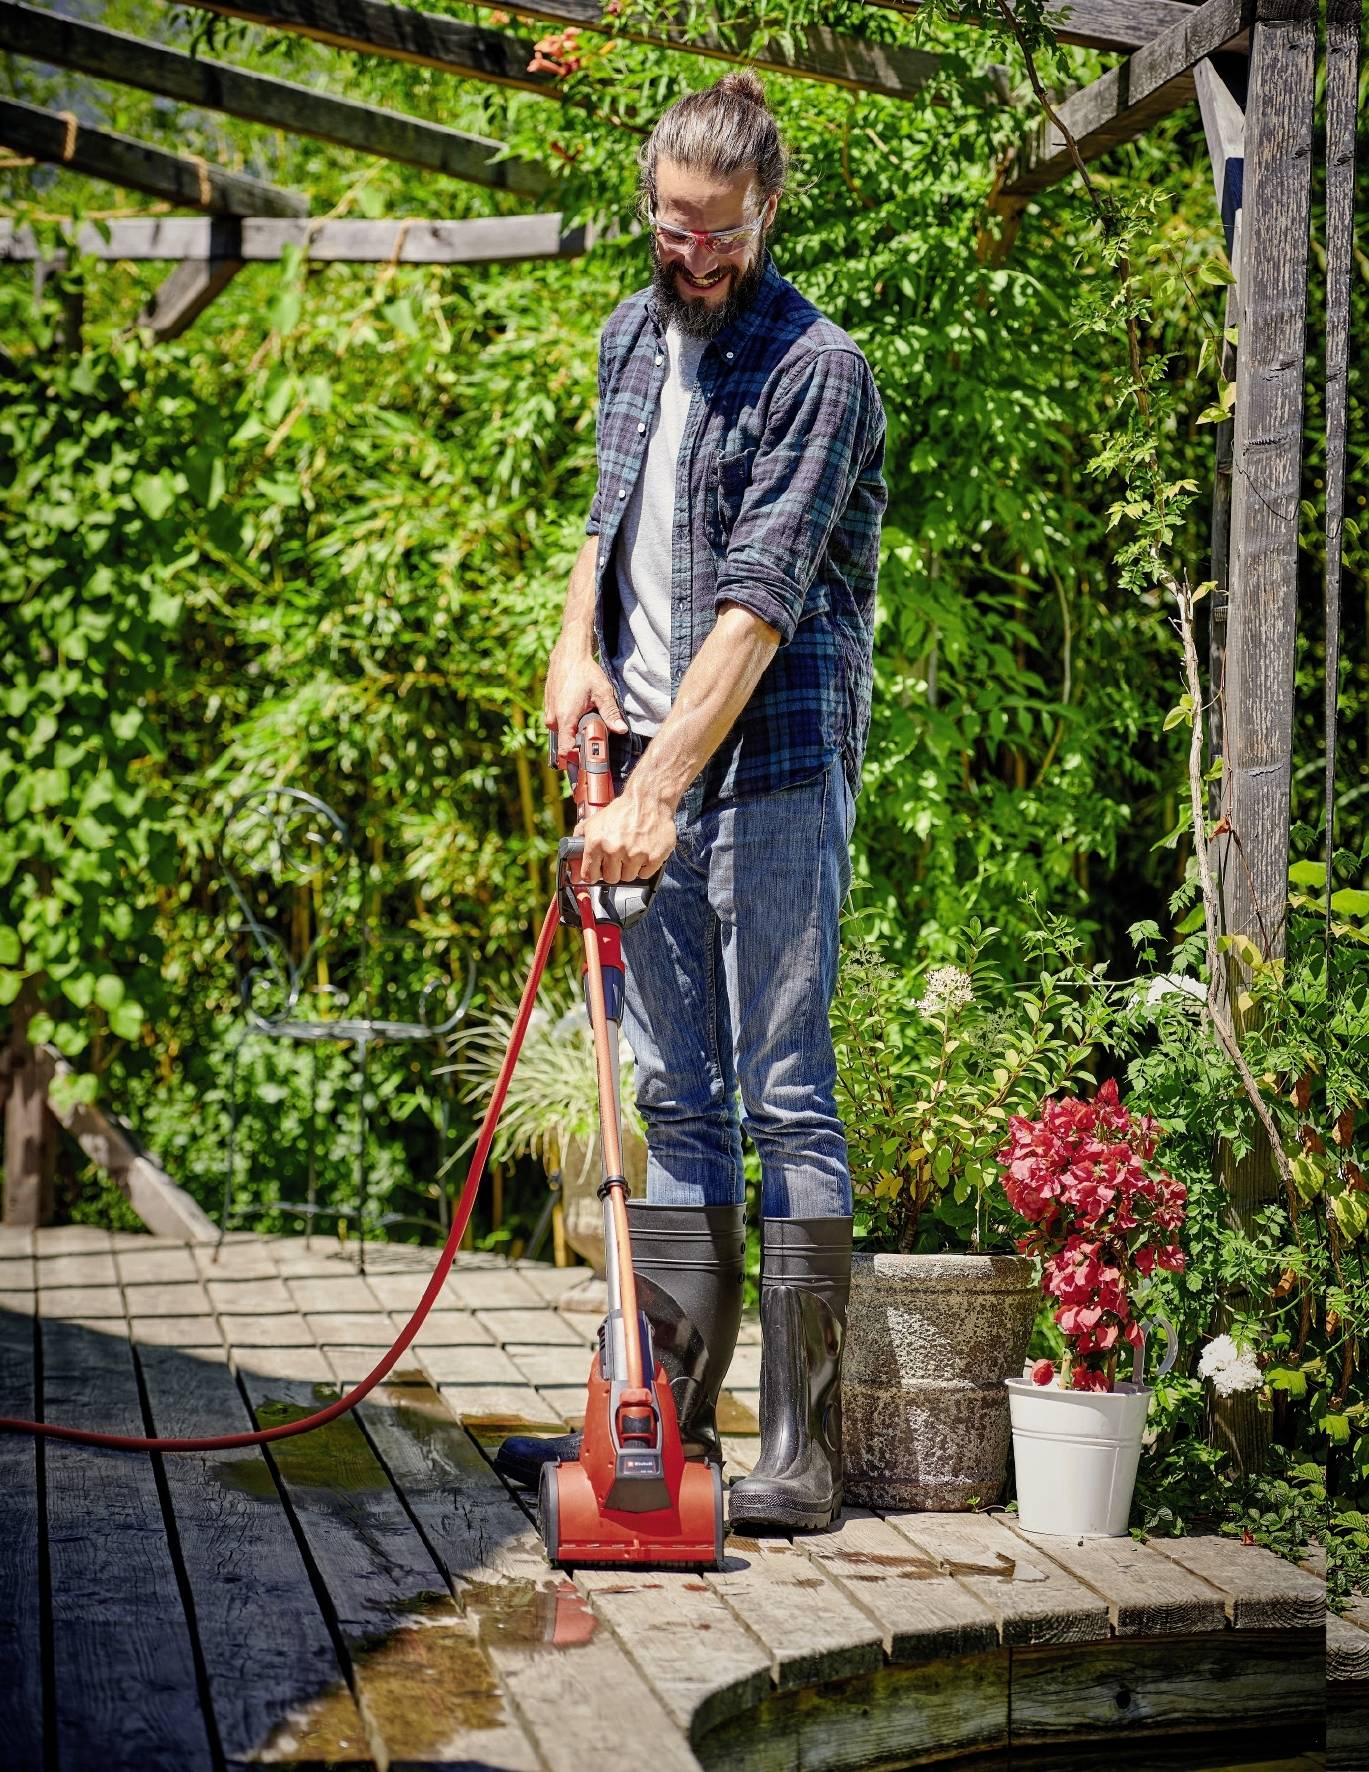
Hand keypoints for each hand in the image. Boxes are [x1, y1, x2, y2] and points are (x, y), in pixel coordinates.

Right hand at [544, 636, 627, 765]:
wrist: (568, 654)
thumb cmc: (585, 672)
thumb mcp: (603, 693)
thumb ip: (611, 714)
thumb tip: (621, 730)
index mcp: (565, 718)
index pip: (565, 752)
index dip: (576, 762)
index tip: (587, 766)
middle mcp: (553, 719)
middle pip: (565, 744)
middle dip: (579, 746)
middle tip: (595, 741)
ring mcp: (549, 713)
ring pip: (563, 733)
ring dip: (575, 732)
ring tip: (588, 722)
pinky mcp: (549, 708)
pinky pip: (559, 724)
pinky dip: (570, 723)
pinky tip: (581, 712)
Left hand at [579, 785, 675, 884]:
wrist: (649, 799)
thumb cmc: (622, 810)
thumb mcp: (594, 821)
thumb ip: (580, 839)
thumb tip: (573, 860)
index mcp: (596, 843)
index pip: (589, 875)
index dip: (594, 874)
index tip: (597, 872)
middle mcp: (614, 850)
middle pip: (611, 878)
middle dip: (614, 870)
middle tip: (619, 857)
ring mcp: (635, 855)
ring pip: (628, 877)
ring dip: (630, 868)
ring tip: (632, 852)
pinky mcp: (653, 857)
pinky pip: (645, 874)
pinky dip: (645, 866)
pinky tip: (643, 852)